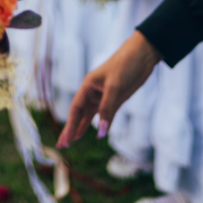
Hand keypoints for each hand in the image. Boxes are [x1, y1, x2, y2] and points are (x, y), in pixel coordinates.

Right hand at [57, 31, 160, 147]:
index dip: (70, 126)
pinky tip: (95, 134)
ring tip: (73, 141)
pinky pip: (103, 115)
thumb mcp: (115, 87)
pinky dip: (98, 124)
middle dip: (71, 129)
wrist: (141, 56)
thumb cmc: (125, 65)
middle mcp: (93, 92)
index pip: (75, 109)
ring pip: (89, 116)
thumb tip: (102, 132)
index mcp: (88, 86)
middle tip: (62, 146)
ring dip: (82, 128)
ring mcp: (103, 96)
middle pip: (79, 114)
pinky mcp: (115, 99)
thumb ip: (108, 109)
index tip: (66, 141)